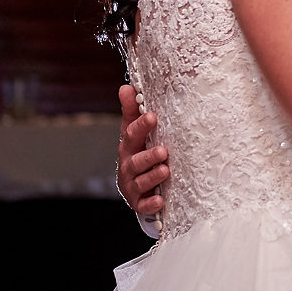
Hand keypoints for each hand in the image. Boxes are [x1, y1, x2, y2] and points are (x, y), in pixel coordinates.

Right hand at [116, 84, 167, 215]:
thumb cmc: (139, 152)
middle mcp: (128, 165)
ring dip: (152, 176)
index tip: (152, 116)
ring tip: (165, 170)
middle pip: (135, 160)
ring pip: (140, 181)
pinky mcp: (139, 202)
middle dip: (148, 155)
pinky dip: (151, 203)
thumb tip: (126, 87)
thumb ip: (132, 111)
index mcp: (129, 146)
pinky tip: (161, 199)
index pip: (131, 133)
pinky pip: (144, 204)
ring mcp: (132, 185)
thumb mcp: (136, 132)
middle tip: (163, 150)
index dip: (140, 125)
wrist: (137, 186)